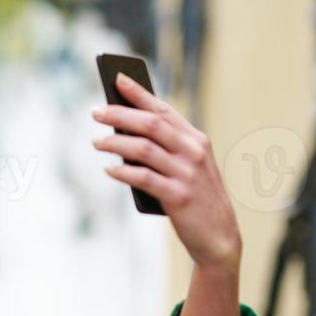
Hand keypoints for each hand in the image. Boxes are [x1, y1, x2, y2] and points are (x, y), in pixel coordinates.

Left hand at [91, 72, 241, 272]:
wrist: (219, 236)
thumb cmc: (196, 199)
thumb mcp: (187, 168)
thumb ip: (164, 150)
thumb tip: (124, 135)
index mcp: (196, 139)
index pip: (163, 109)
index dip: (139, 93)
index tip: (117, 80)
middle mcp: (193, 151)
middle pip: (150, 124)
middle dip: (120, 115)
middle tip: (96, 112)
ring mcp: (186, 173)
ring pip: (143, 148)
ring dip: (115, 143)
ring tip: (96, 142)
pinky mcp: (178, 196)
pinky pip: (143, 178)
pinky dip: (123, 172)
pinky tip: (109, 169)